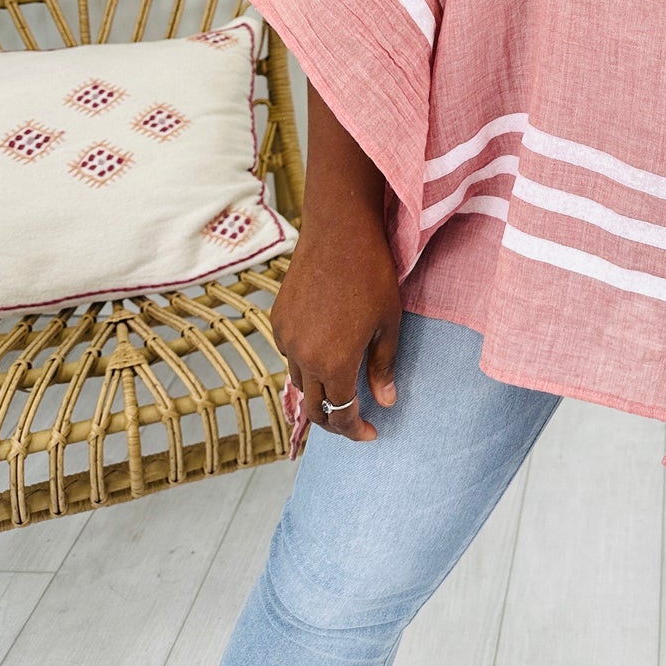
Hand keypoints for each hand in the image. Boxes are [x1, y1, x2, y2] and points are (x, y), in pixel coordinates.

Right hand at [271, 208, 401, 442]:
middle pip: (314, 406)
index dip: (354, 430)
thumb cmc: (372, 274)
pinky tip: (323, 352)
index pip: (340, 414)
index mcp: (334, 362)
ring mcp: (286, 337)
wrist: (339, 231)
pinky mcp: (278, 319)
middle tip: (355, 420)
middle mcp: (303, 357)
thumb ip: (383, 367)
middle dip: (334, 420)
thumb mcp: (388, 323)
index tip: (370, 433)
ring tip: (341, 387)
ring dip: (319, 391)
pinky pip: (289, 354)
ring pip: (299, 381)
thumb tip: (385, 403)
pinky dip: (305, 363)